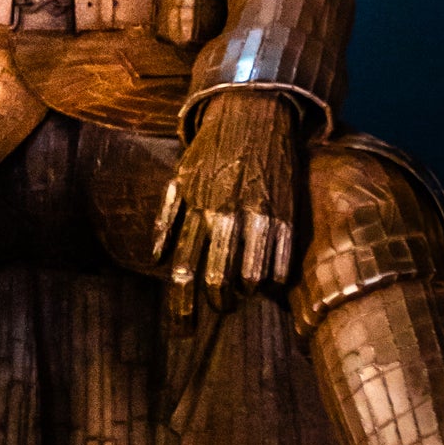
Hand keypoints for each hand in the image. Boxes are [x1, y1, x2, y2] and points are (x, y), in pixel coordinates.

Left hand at [152, 90, 298, 329]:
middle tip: (218, 309)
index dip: (181, 308)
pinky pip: (281, 262)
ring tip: (243, 294)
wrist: (252, 111)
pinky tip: (269, 280)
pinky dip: (274, 279)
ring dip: (245, 295)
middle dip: (216, 305)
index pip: (182, 272)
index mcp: (194, 210)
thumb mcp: (181, 178)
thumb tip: (157, 259)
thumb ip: (168, 219)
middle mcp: (223, 216)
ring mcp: (257, 216)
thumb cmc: (213, 149)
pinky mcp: (286, 213)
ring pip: (251, 278)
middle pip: (215, 281)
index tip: (182, 332)